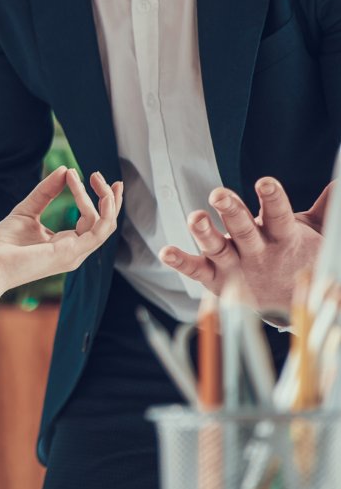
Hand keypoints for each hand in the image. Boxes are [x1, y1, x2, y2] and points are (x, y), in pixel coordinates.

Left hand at [0, 167, 123, 299]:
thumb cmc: (2, 245)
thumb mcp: (26, 211)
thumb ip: (46, 193)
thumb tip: (65, 169)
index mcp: (66, 244)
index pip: (92, 221)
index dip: (92, 197)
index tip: (76, 173)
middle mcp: (75, 251)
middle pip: (106, 224)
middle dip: (110, 198)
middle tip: (99, 175)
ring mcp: (74, 254)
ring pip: (105, 224)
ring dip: (104, 198)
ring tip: (94, 177)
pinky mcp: (70, 253)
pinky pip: (97, 230)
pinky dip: (100, 209)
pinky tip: (91, 190)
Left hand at [159, 178, 331, 313]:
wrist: (288, 306)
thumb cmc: (296, 258)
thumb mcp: (314, 234)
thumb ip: (325, 211)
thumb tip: (339, 183)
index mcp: (283, 239)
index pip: (279, 216)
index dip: (273, 199)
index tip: (265, 181)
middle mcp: (257, 253)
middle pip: (243, 230)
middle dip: (231, 211)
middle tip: (218, 193)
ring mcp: (235, 267)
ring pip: (217, 248)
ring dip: (204, 232)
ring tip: (195, 217)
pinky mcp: (215, 280)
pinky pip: (195, 270)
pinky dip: (180, 261)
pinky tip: (165, 251)